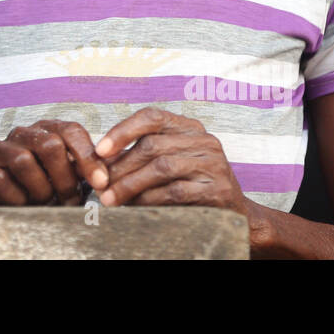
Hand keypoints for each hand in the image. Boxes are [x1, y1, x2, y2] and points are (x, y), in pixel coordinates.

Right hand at [0, 119, 110, 204]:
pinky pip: (1, 181)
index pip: (71, 130)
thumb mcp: (65, 176)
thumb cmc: (41, 187)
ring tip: (46, 203)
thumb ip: (83, 172)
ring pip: (24, 162)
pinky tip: (24, 205)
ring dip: (41, 190)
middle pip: (50, 145)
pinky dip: (17, 198)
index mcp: (46, 129)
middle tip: (71, 201)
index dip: (88, 157)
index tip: (101, 183)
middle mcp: (22, 133)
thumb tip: (107, 180)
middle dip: (65, 178)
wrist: (2, 202)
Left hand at [94, 107, 251, 223]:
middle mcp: (204, 141)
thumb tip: (99, 160)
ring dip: (130, 185)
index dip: (122, 131)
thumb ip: (140, 156)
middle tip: (100, 184)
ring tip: (110, 199)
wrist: (234, 216)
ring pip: (161, 168)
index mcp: (190, 128)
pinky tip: (135, 207)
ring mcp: (214, 164)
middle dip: (121, 166)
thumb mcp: (169, 162)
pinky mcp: (218, 190)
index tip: (100, 150)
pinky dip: (149, 200)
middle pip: (152, 145)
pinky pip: (175, 192)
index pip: (152, 117)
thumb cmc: (192, 186)